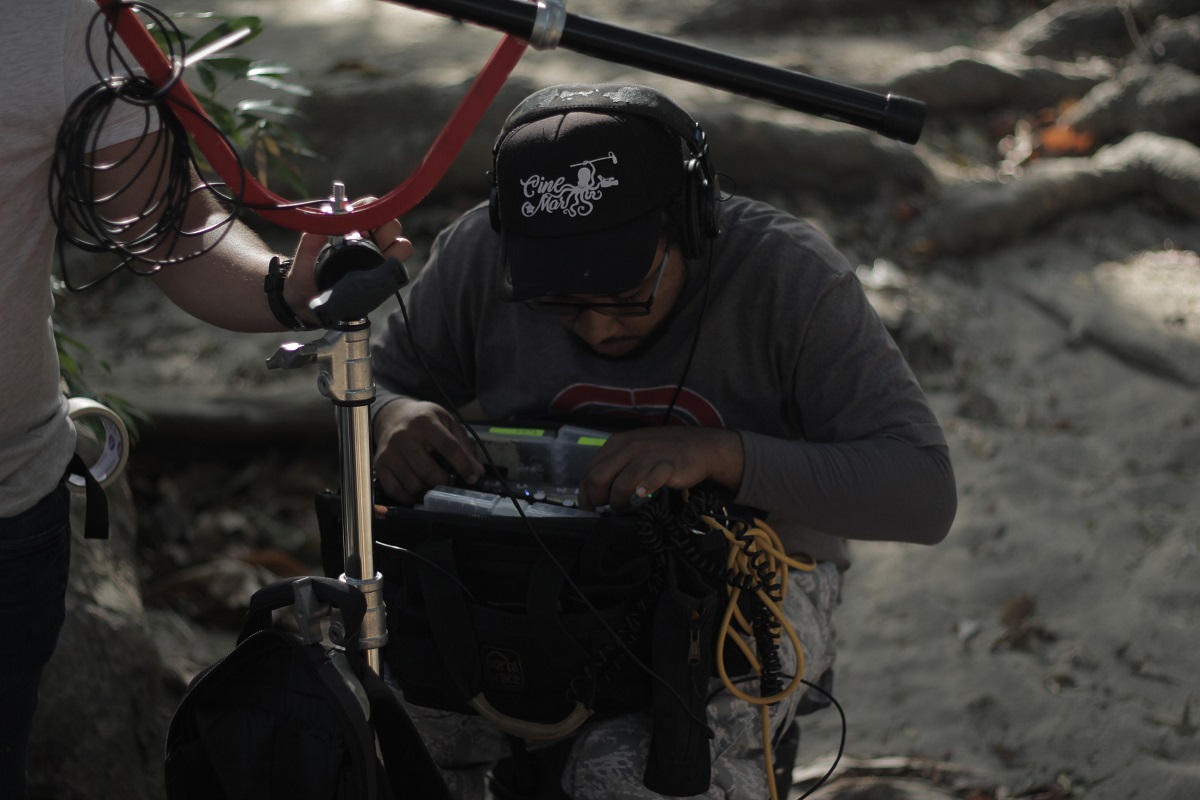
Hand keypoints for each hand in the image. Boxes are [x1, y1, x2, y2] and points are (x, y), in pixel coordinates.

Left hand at [285, 198, 413, 323]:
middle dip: (384, 230)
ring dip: (393, 246)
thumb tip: (330, 215)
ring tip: (374, 257)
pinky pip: (400, 264)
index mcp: (351, 227)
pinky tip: (379, 268)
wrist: (308, 304)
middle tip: (366, 242)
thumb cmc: (304, 274)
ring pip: (402, 243)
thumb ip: (314, 235)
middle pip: (392, 224)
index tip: (360, 226)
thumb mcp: (305, 253)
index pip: (371, 208)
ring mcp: (378, 258)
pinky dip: (396, 263)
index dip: (371, 212)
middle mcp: (368, 240)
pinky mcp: (382, 275)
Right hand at [372, 399, 483, 504]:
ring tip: (435, 488)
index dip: (463, 465)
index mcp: (425, 422)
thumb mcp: (447, 423)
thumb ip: (464, 446)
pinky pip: (394, 490)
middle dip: (443, 482)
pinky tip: (418, 492)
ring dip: (428, 491)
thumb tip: (477, 472)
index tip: (472, 477)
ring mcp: (389, 452)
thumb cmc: (424, 420)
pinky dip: (409, 497)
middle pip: (427, 470)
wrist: (393, 416)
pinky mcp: (380, 465)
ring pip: (412, 483)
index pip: (448, 447)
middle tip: (449, 484)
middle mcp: (404, 436)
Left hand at [577, 427, 743, 510]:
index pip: (590, 470)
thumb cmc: (664, 450)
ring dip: (617, 501)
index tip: (587, 506)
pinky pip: (652, 480)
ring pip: (621, 484)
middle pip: (599, 477)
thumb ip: (614, 463)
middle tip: (604, 508)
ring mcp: (648, 456)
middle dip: (597, 498)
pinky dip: (645, 489)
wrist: (700, 446)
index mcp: (618, 443)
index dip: (584, 492)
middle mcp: (630, 447)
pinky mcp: (667, 466)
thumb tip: (594, 487)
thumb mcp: (634, 449)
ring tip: (622, 506)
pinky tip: (642, 495)